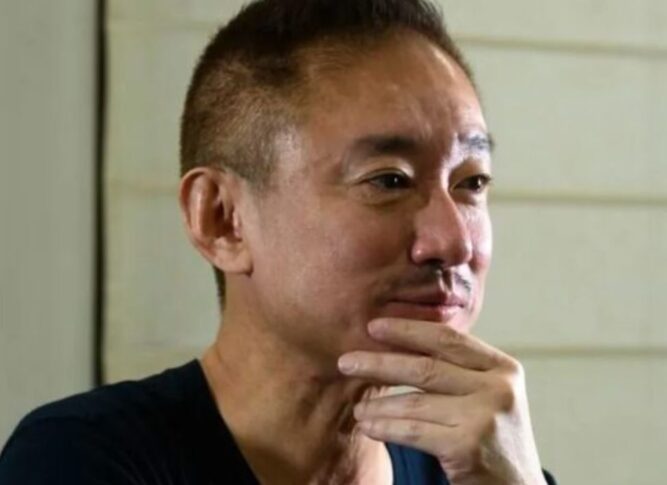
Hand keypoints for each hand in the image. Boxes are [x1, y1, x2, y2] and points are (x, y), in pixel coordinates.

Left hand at [338, 318, 546, 484]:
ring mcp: (484, 417)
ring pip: (414, 402)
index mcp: (502, 367)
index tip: (373, 326)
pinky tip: (367, 426)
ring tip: (357, 407)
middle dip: (380, 363)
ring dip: (377, 404)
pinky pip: (412, 431)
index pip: (447, 339)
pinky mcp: (467, 447)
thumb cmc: (493, 437)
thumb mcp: (488, 395)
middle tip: (346, 361)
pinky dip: (385, 427)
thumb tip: (398, 341)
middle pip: (426, 367)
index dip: (408, 330)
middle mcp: (497, 388)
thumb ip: (458, 370)